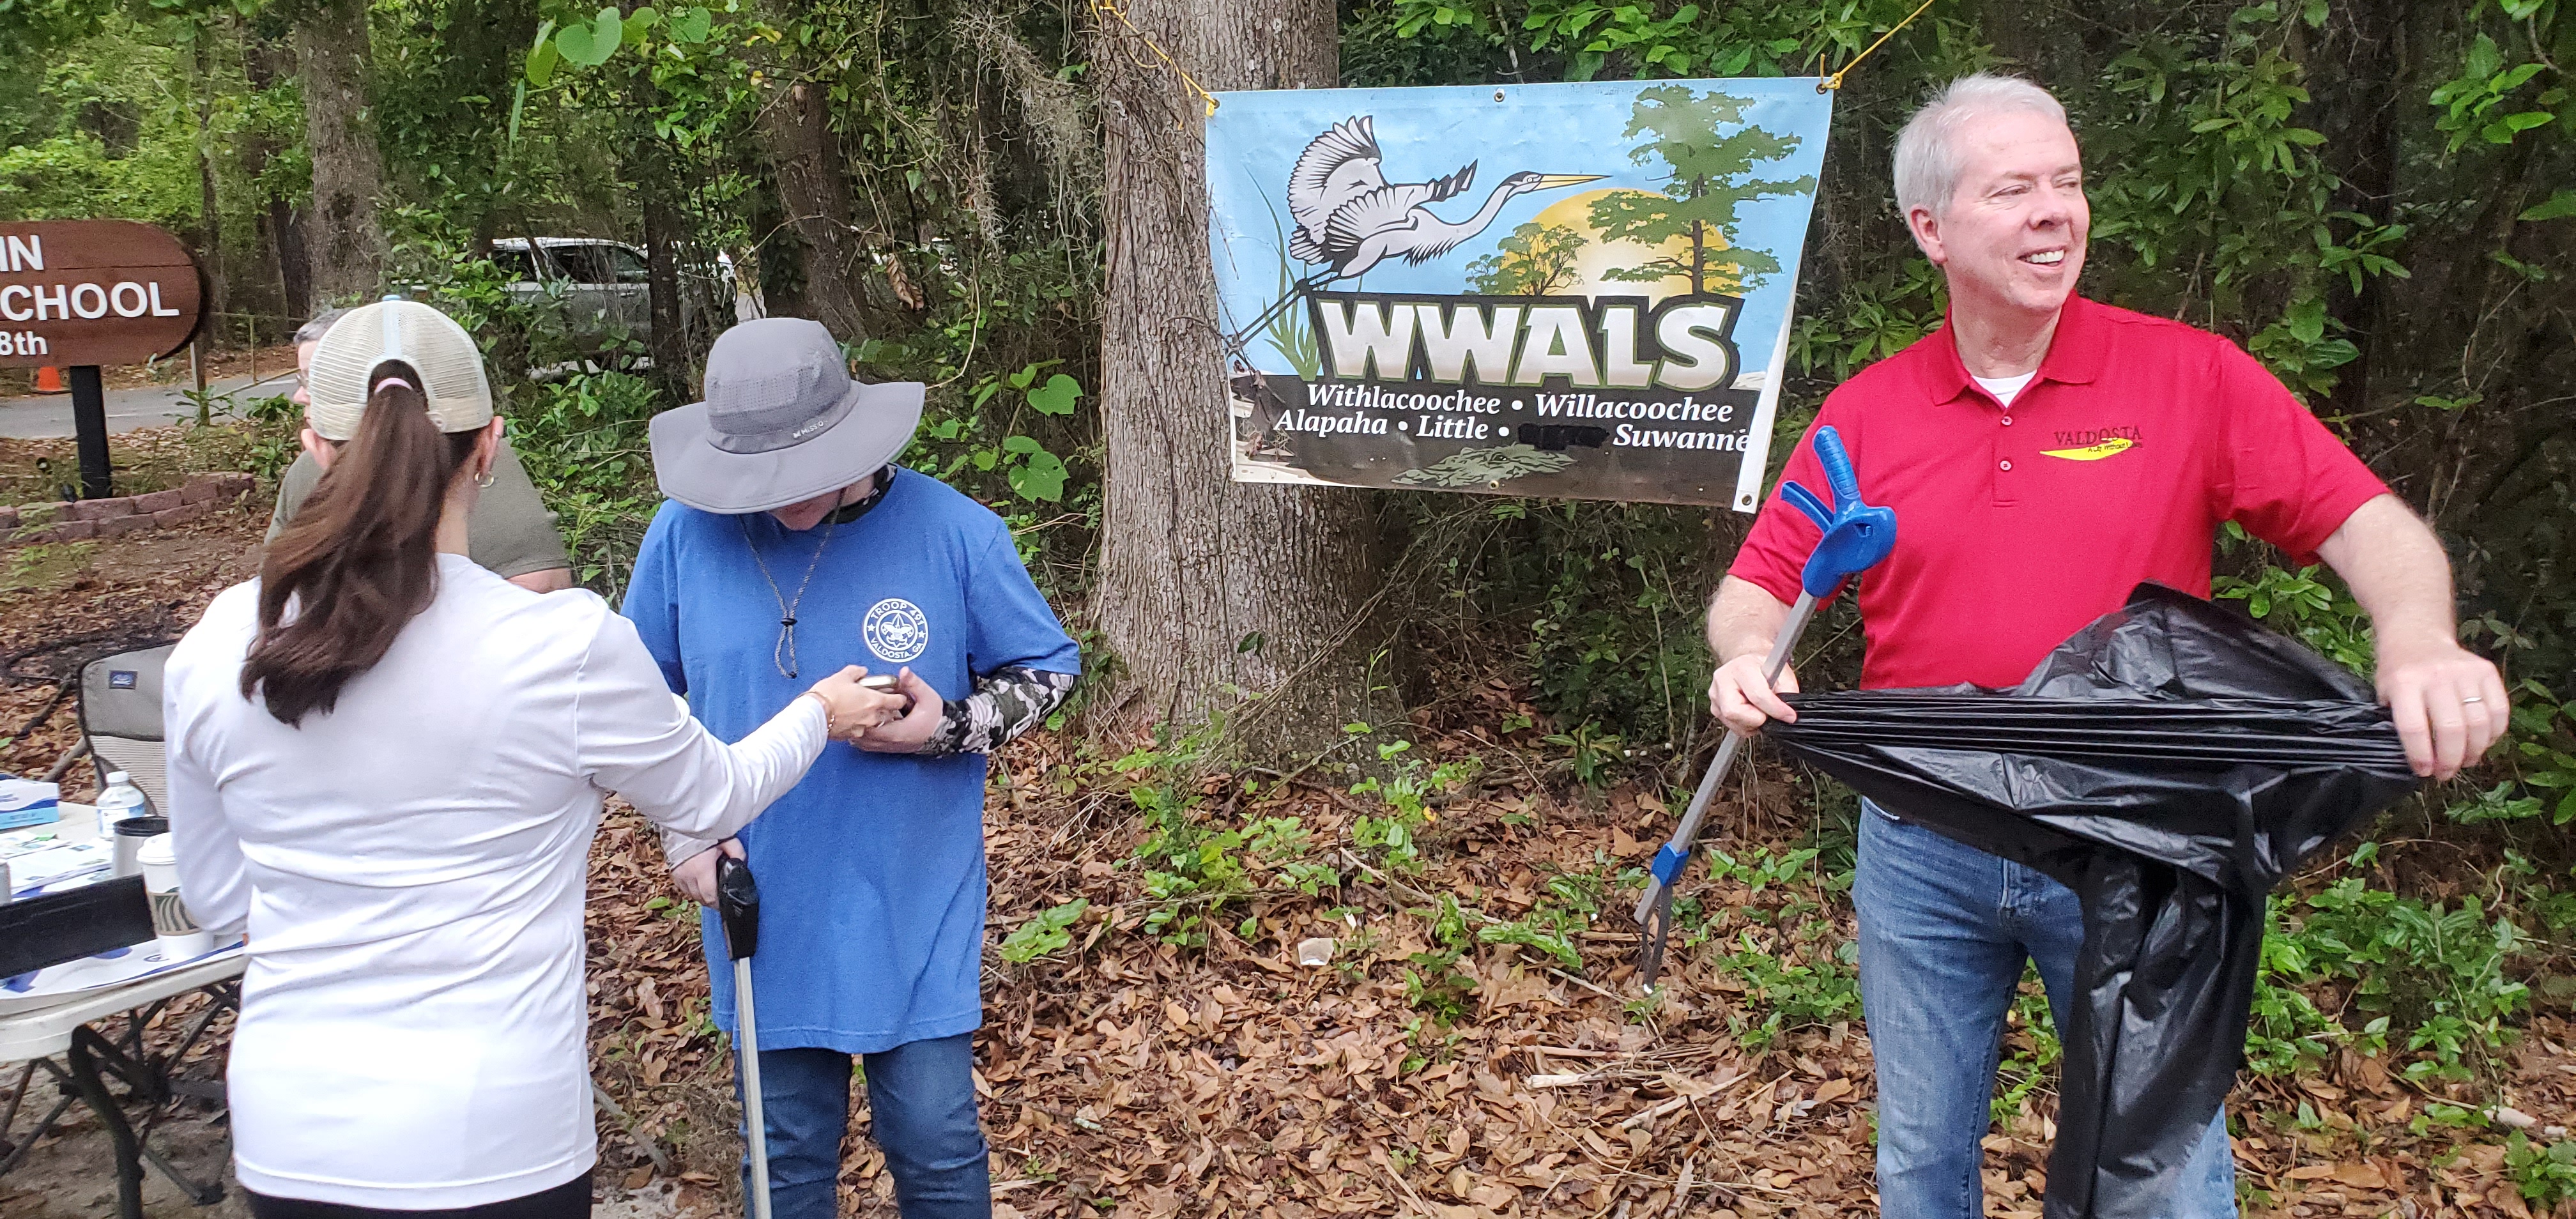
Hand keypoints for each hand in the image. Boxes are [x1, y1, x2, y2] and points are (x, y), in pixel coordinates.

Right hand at [673, 839, 745, 906]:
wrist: (684, 823)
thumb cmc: (705, 832)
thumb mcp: (727, 840)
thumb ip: (738, 853)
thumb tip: (742, 865)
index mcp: (701, 869)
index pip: (710, 896)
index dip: (719, 902)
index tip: (726, 902)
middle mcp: (687, 876)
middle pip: (701, 899)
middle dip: (712, 900)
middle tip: (721, 897)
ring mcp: (678, 875)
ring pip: (692, 895)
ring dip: (701, 895)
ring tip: (711, 890)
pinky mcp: (673, 873)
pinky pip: (684, 889)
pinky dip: (692, 889)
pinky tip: (700, 884)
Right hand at [804, 666, 910, 739]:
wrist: (813, 715)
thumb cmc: (828, 696)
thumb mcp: (842, 676)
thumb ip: (856, 672)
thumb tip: (861, 671)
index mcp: (875, 701)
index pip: (899, 701)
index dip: (899, 697)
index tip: (895, 694)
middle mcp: (872, 717)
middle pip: (888, 714)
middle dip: (883, 708)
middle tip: (872, 700)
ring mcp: (862, 728)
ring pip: (873, 723)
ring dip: (869, 717)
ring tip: (857, 709)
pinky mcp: (851, 735)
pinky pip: (859, 729)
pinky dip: (856, 724)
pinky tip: (847, 717)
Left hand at [855, 667, 944, 753]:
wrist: (944, 734)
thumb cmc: (935, 716)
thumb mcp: (928, 697)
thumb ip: (914, 684)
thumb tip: (903, 672)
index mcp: (899, 731)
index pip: (872, 729)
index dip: (862, 718)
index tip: (859, 706)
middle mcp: (892, 742)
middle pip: (864, 738)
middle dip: (856, 725)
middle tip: (851, 711)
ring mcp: (891, 747)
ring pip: (865, 745)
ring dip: (857, 733)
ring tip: (853, 719)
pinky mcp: (891, 748)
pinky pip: (870, 747)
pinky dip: (862, 739)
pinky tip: (859, 728)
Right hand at [1708, 652, 1798, 734]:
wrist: (1746, 662)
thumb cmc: (1762, 666)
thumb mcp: (1782, 672)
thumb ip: (1787, 691)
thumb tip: (1787, 713)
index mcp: (1741, 668)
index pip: (1757, 695)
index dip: (1775, 710)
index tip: (1788, 716)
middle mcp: (1723, 680)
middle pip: (1733, 711)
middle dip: (1755, 719)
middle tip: (1768, 715)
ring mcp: (1716, 695)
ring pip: (1732, 722)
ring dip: (1752, 724)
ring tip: (1760, 711)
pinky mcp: (1714, 708)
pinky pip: (1731, 726)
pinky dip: (1745, 725)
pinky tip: (1751, 713)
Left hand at [2376, 634, 2509, 779]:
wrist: (2418, 635)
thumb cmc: (2398, 671)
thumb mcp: (2384, 693)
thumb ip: (2397, 722)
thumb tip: (2420, 762)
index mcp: (2404, 682)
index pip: (2414, 728)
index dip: (2420, 756)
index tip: (2423, 771)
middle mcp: (2436, 675)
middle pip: (2451, 729)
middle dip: (2450, 760)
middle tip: (2445, 774)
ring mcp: (2465, 671)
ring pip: (2478, 723)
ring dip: (2474, 751)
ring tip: (2464, 762)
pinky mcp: (2487, 670)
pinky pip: (2498, 710)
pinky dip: (2494, 733)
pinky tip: (2482, 743)